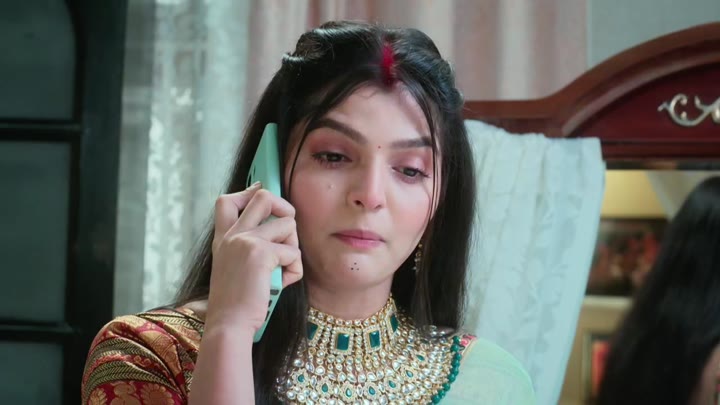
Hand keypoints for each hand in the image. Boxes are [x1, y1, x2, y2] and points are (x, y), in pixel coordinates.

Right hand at [205, 182, 302, 332]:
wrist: (228, 323)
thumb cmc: (236, 302)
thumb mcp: (233, 267)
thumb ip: (246, 247)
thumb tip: (274, 228)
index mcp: (224, 238)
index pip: (227, 200)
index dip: (249, 193)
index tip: (261, 196)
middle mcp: (233, 235)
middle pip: (263, 196)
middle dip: (284, 209)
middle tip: (286, 232)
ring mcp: (246, 241)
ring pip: (288, 225)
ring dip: (293, 248)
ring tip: (281, 269)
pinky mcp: (261, 253)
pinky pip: (294, 253)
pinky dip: (294, 271)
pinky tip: (281, 283)